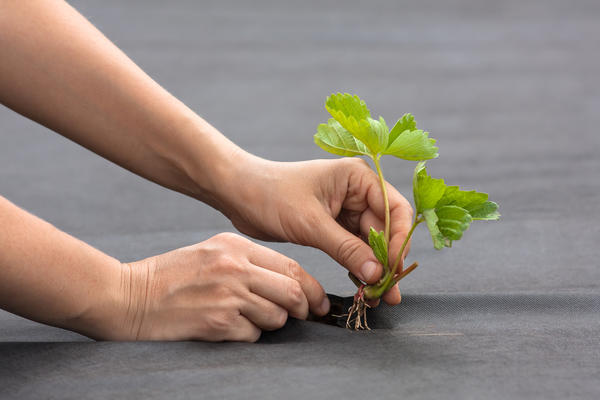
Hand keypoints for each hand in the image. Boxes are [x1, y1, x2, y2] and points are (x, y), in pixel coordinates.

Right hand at [113, 232, 328, 340]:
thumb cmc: (170, 276)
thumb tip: (286, 283)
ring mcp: (227, 295)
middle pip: (291, 291)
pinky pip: (252, 336)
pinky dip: (247, 336)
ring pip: (276, 317)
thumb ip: (247, 262)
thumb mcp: (210, 252)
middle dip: (302, 308)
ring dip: (270, 324)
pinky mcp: (217, 322)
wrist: (127, 296)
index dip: (311, 287)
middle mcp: (235, 267)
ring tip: (248, 319)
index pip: (290, 265)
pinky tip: (226, 328)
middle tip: (302, 316)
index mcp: (235, 246)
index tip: (319, 301)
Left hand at [219, 154, 413, 305]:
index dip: (398, 240)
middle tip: (388, 293)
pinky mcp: (333, 224)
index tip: (393, 269)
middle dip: (386, 261)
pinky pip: (354, 247)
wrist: (238, 194)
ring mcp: (346, 208)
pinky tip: (361, 287)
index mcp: (357, 177)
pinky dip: (357, 266)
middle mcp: (357, 191)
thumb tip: (377, 273)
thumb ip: (346, 249)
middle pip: (385, 229)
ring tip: (376, 298)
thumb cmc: (271, 196)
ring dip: (373, 268)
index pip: (394, 209)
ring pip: (370, 242)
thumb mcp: (311, 224)